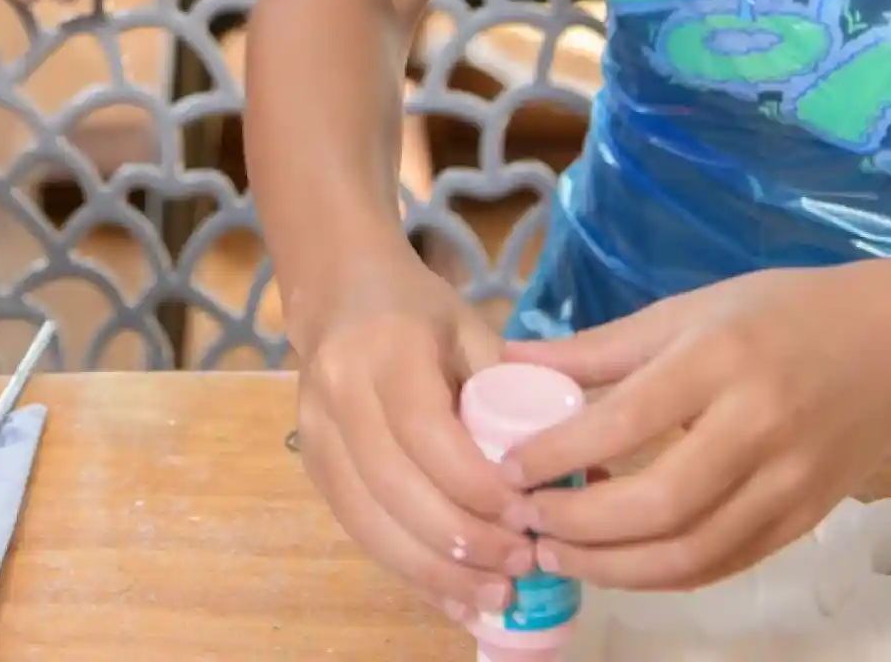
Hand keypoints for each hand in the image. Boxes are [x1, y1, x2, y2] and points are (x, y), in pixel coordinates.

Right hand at [292, 253, 533, 620]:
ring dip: (436, 570)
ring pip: (369, 521)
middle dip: (463, 540)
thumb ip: (512, 396)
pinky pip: (358, 531)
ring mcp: (315, 433)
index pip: (426, 432)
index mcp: (387, 349)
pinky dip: (409, 571)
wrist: (339, 295)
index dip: (475, 486)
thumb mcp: (472, 332)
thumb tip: (578, 474)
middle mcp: (340, 392)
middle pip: (395, 487)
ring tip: (495, 595)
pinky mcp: (312, 467)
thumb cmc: (419, 313)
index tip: (527, 518)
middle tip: (522, 565)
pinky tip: (454, 594)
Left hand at [499, 262, 890, 590]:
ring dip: (613, 567)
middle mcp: (757, 428)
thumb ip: (600, 348)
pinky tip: (618, 563)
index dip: (558, 454)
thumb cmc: (783, 314)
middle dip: (579, 526)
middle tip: (524, 522)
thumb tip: (511, 360)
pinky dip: (663, 575)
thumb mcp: (688, 310)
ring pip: (692, 552)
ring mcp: (788, 483)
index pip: (625, 422)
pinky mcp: (804, 521)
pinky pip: (724, 564)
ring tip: (558, 553)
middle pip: (659, 504)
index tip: (506, 467)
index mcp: (720, 361)